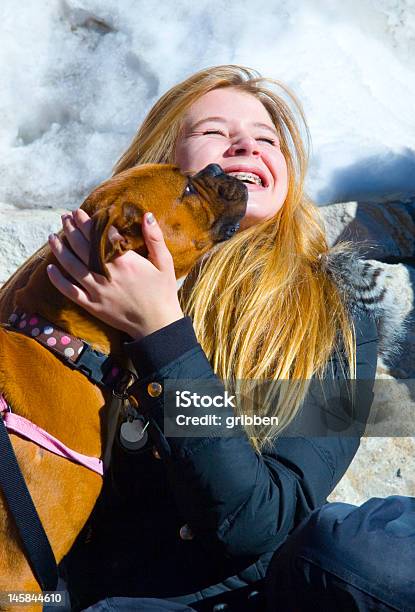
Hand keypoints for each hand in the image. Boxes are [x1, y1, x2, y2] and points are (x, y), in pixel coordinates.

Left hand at [46, 208, 183, 339]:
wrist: (157, 324)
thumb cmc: (163, 292)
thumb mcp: (165, 263)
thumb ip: (155, 238)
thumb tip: (147, 215)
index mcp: (126, 261)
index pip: (101, 235)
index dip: (89, 222)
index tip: (80, 212)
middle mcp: (108, 274)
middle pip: (84, 247)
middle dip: (72, 229)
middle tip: (64, 217)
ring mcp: (98, 291)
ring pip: (73, 266)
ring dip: (60, 249)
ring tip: (52, 236)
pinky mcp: (93, 305)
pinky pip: (70, 291)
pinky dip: (58, 280)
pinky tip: (49, 268)